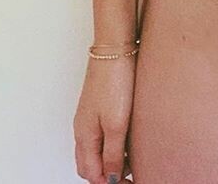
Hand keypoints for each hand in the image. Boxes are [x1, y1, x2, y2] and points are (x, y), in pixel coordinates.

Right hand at [73, 56, 135, 182]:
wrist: (114, 47)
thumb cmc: (114, 81)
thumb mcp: (116, 123)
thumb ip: (113, 153)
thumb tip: (110, 178)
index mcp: (84, 136)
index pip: (91, 173)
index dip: (109, 183)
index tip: (130, 182)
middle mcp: (83, 128)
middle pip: (90, 165)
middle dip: (108, 174)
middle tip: (131, 174)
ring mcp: (89, 116)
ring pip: (96, 150)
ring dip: (111, 159)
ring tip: (134, 157)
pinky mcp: (99, 105)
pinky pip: (101, 134)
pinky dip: (113, 144)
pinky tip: (129, 138)